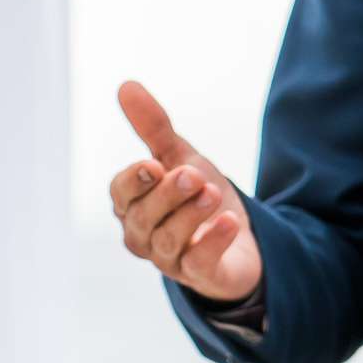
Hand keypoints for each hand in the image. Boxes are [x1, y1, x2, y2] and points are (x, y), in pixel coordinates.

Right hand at [109, 80, 259, 301]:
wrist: (242, 236)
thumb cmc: (198, 197)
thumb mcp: (180, 157)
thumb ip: (154, 128)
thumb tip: (125, 85)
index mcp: (133, 206)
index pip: (120, 194)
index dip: (134, 181)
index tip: (153, 164)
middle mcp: (144, 236)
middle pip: (143, 218)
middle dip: (167, 195)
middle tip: (192, 175)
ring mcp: (171, 260)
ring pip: (168, 240)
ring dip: (190, 215)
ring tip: (212, 192)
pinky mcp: (201, 277)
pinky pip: (200, 263)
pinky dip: (212, 242)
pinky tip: (229, 222)